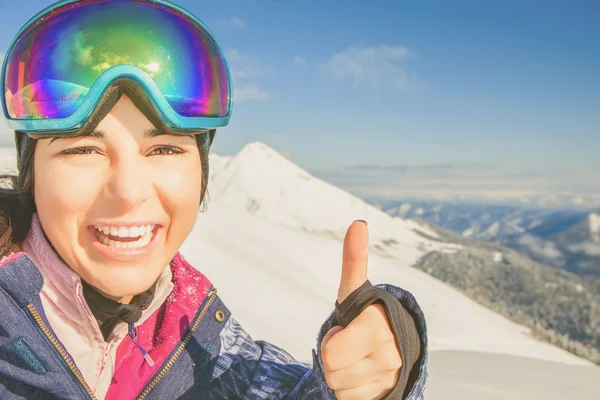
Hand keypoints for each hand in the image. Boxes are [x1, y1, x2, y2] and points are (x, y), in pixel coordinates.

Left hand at [321, 221, 401, 399]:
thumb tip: (357, 223)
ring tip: (358, 359)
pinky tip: (364, 376)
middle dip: (334, 358)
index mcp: (377, 326)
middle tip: (350, 345)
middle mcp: (390, 354)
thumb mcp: (356, 291)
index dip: (331, 341)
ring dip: (343, 375)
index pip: (330, 353)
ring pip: (340, 388)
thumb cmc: (367, 315)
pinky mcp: (386, 394)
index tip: (344, 331)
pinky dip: (352, 391)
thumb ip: (354, 260)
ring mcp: (390, 378)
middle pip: (332, 371)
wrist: (397, 344)